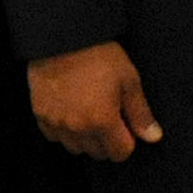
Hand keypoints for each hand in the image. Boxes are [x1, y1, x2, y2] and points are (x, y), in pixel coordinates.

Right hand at [28, 42, 162, 162]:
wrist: (63, 38)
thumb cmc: (99, 56)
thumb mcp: (128, 80)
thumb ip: (140, 114)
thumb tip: (153, 137)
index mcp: (102, 122)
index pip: (119, 153)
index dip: (127, 140)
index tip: (126, 124)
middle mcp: (77, 129)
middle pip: (98, 153)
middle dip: (108, 140)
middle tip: (109, 114)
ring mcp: (56, 123)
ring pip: (75, 148)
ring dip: (85, 138)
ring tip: (90, 112)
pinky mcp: (40, 115)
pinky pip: (54, 136)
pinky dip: (64, 130)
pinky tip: (71, 111)